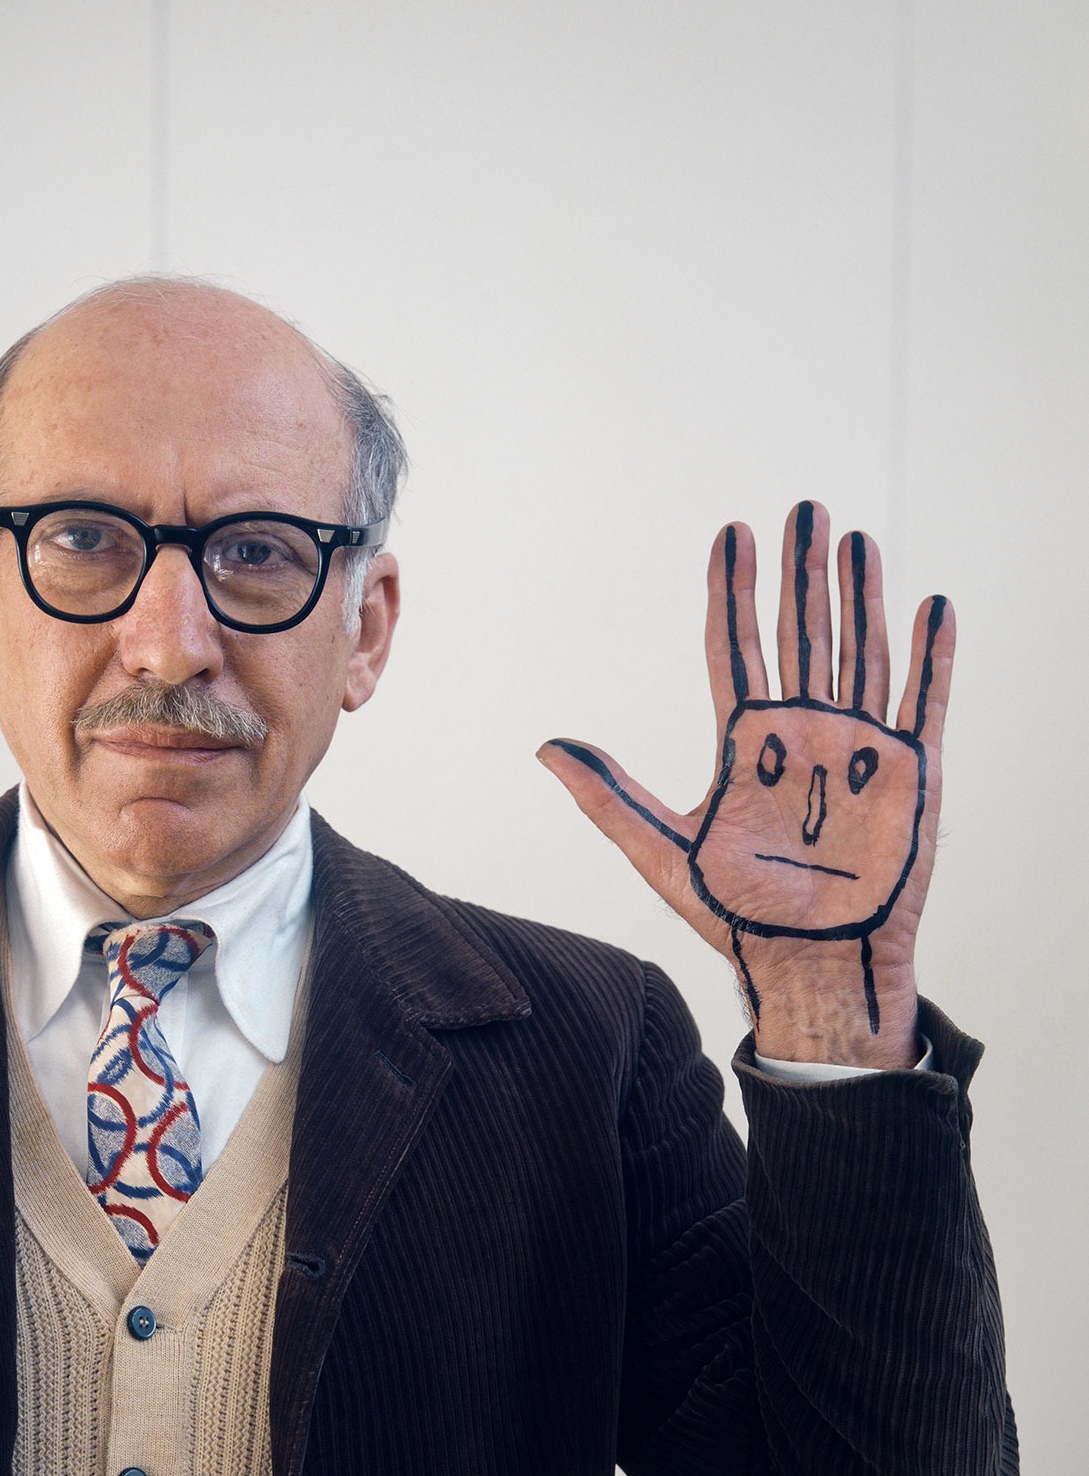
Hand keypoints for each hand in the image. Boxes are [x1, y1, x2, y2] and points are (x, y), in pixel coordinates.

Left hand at [538, 503, 953, 1066]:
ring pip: (860, 652)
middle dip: (800, 572)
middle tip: (801, 509)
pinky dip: (930, 655)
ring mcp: (857, 748)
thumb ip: (607, 797)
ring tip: (854, 538)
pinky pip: (923, 701)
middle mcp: (803, 734)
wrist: (810, 966)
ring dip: (861, 596)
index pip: (737, 647)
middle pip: (802, 634)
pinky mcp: (909, 773)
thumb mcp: (661, 853)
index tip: (730, 533)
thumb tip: (544, 748)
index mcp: (745, 744)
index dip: (733, 591)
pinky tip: (929, 605)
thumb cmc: (738, 917)